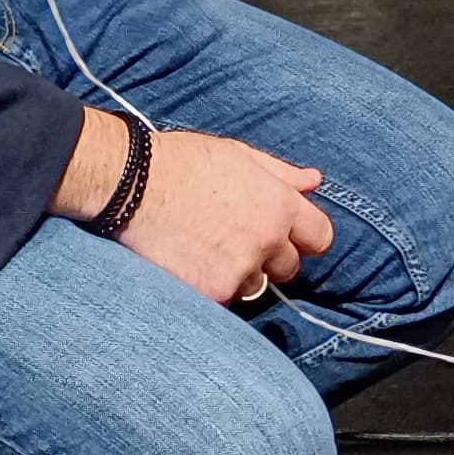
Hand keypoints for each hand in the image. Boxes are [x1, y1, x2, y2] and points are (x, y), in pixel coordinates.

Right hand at [69, 118, 331, 304]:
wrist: (132, 184)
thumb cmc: (184, 162)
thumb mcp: (239, 155)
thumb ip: (282, 174)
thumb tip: (314, 181)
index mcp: (280, 205)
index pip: (321, 238)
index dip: (305, 239)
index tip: (288, 239)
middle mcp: (267, 240)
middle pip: (289, 267)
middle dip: (269, 258)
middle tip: (234, 241)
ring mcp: (240, 269)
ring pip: (254, 285)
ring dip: (238, 275)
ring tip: (205, 249)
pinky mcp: (211, 291)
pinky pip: (223, 299)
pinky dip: (210, 287)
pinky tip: (188, 263)